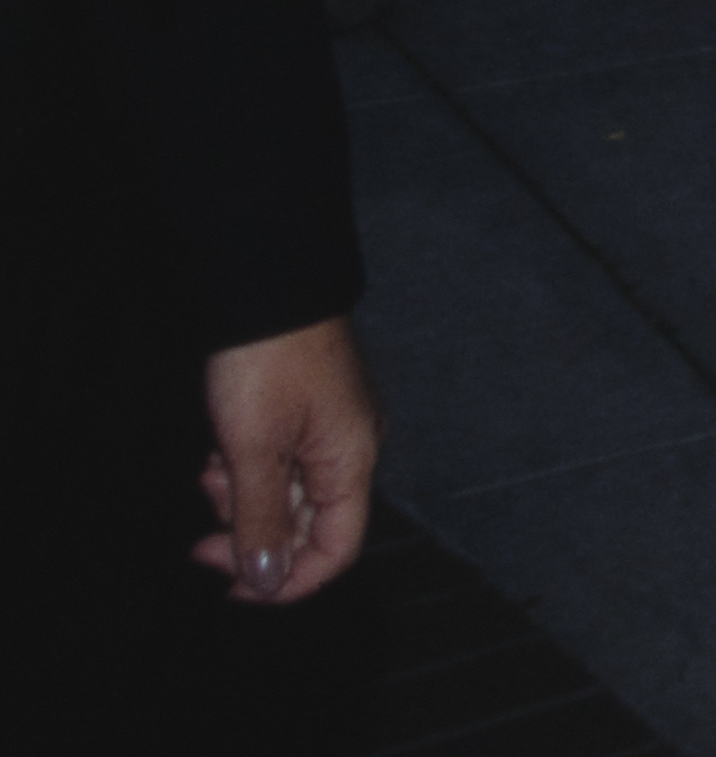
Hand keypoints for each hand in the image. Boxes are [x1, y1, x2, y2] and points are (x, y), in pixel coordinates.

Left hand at [195, 316, 379, 604]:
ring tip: (212, 473)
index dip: (287, 581)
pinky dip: (248, 472)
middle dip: (253, 537)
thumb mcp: (254, 451)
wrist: (271, 289)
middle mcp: (351, 452)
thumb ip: (263, 520)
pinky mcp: (310, 414)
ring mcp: (332, 431)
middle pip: (308, 528)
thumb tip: (269, 581)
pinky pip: (282, 466)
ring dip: (244, 502)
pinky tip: (222, 451)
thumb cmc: (268, 363)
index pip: (336, 551)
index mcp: (352, 463)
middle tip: (203, 537)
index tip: (231, 586)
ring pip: (289, 498)